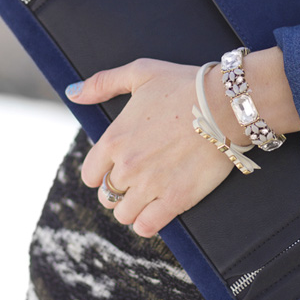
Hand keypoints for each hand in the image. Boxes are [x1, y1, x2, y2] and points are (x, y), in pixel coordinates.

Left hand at [66, 58, 234, 237]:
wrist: (226, 105)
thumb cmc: (185, 85)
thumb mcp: (140, 73)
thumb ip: (103, 83)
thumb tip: (73, 93)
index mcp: (114, 139)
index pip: (90, 174)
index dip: (102, 173)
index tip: (117, 169)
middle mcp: (127, 166)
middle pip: (107, 196)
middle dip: (120, 190)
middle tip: (139, 181)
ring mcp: (151, 185)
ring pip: (124, 214)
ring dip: (133, 208)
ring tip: (149, 197)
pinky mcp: (176, 199)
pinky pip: (147, 226)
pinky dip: (147, 224)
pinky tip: (156, 213)